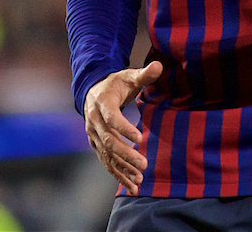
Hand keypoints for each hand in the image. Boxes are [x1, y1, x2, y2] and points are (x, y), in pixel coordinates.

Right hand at [83, 61, 162, 194]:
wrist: (92, 91)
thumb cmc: (115, 84)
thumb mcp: (128, 76)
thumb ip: (144, 74)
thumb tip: (158, 65)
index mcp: (102, 103)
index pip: (112, 118)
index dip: (124, 128)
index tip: (139, 138)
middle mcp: (94, 121)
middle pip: (109, 140)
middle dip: (126, 154)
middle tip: (144, 164)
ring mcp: (93, 135)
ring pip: (107, 155)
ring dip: (122, 168)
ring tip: (139, 179)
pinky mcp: (96, 145)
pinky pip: (106, 162)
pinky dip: (118, 174)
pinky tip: (131, 185)